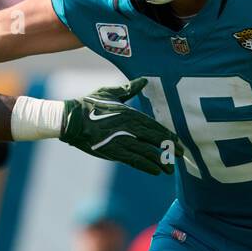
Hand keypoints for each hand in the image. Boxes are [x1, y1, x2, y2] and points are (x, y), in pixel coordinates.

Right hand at [59, 78, 182, 175]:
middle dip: (170, 148)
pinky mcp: (113, 151)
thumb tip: (144, 80)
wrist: (71, 119)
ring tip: (170, 169)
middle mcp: (130, 127)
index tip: (178, 142)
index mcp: (130, 113)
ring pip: (147, 152)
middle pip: (155, 139)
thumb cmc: (88, 104)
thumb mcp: (110, 93)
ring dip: (161, 161)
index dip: (168, 135)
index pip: (155, 126)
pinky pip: (134, 160)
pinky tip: (156, 171)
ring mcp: (122, 140)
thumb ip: (129, 89)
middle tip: (180, 156)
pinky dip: (147, 166)